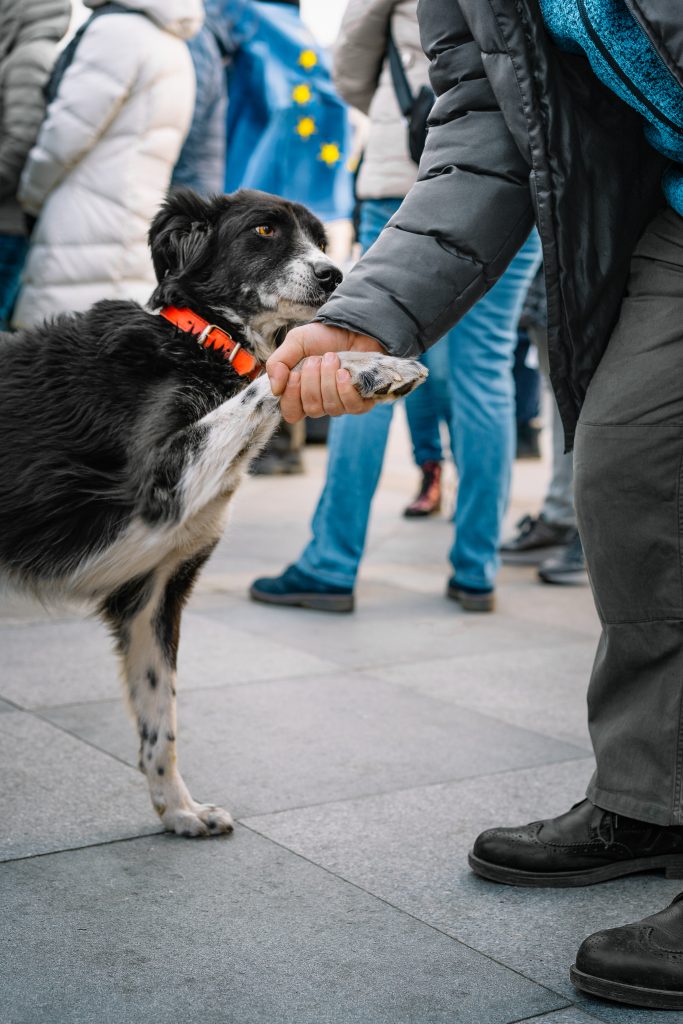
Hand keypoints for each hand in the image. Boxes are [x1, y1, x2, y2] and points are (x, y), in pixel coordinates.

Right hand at [267, 323, 384, 422]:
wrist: (352, 327)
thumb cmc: (323, 337)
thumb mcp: (295, 342)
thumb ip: (278, 363)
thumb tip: (275, 389)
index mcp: (301, 394)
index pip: (291, 413)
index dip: (292, 396)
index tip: (295, 374)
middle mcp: (321, 403)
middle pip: (311, 409)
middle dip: (312, 381)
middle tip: (316, 359)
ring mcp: (341, 404)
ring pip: (331, 407)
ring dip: (329, 379)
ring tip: (332, 358)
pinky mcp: (361, 401)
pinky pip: (351, 406)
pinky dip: (345, 388)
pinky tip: (344, 372)